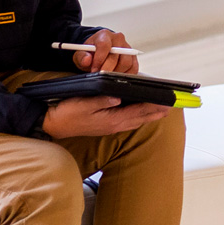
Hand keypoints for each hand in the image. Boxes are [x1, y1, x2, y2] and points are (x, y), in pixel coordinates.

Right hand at [41, 96, 169, 138]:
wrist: (51, 124)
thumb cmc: (66, 112)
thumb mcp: (83, 103)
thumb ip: (101, 101)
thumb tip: (118, 98)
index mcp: (110, 119)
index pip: (137, 112)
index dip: (153, 106)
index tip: (167, 102)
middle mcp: (113, 125)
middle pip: (140, 118)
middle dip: (156, 112)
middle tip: (172, 107)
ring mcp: (109, 127)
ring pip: (134, 121)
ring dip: (148, 115)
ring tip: (161, 110)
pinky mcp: (105, 126)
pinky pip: (127, 122)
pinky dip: (137, 117)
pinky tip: (140, 114)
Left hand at [73, 29, 138, 74]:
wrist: (100, 49)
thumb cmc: (91, 51)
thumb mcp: (81, 53)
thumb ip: (82, 56)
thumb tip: (87, 60)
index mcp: (105, 35)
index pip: (104, 45)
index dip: (99, 59)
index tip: (94, 70)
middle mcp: (118, 39)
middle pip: (116, 56)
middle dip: (107, 69)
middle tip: (100, 76)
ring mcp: (127, 48)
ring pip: (126, 63)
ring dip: (116, 72)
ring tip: (108, 76)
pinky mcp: (133, 57)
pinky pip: (133, 68)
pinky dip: (126, 75)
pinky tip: (117, 76)